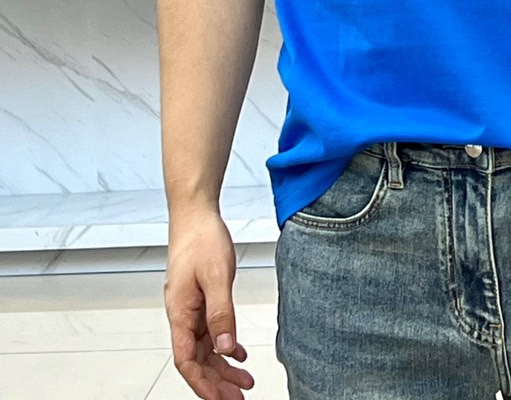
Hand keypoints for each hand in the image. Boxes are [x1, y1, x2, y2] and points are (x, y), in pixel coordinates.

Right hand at [165, 208, 254, 399]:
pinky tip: (239, 353)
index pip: (187, 361)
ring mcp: (190, 307)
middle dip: (216, 383)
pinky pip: (210, 330)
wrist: (196, 214)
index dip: (203, 385)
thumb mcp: (217, 276)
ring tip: (245, 382)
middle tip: (239, 399)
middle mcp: (182, 314)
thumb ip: (221, 312)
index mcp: (180, 313)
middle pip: (197, 360)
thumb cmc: (202, 239)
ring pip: (205, 347)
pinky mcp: (200, 298)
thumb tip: (225, 347)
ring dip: (223, 367)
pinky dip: (225, 344)